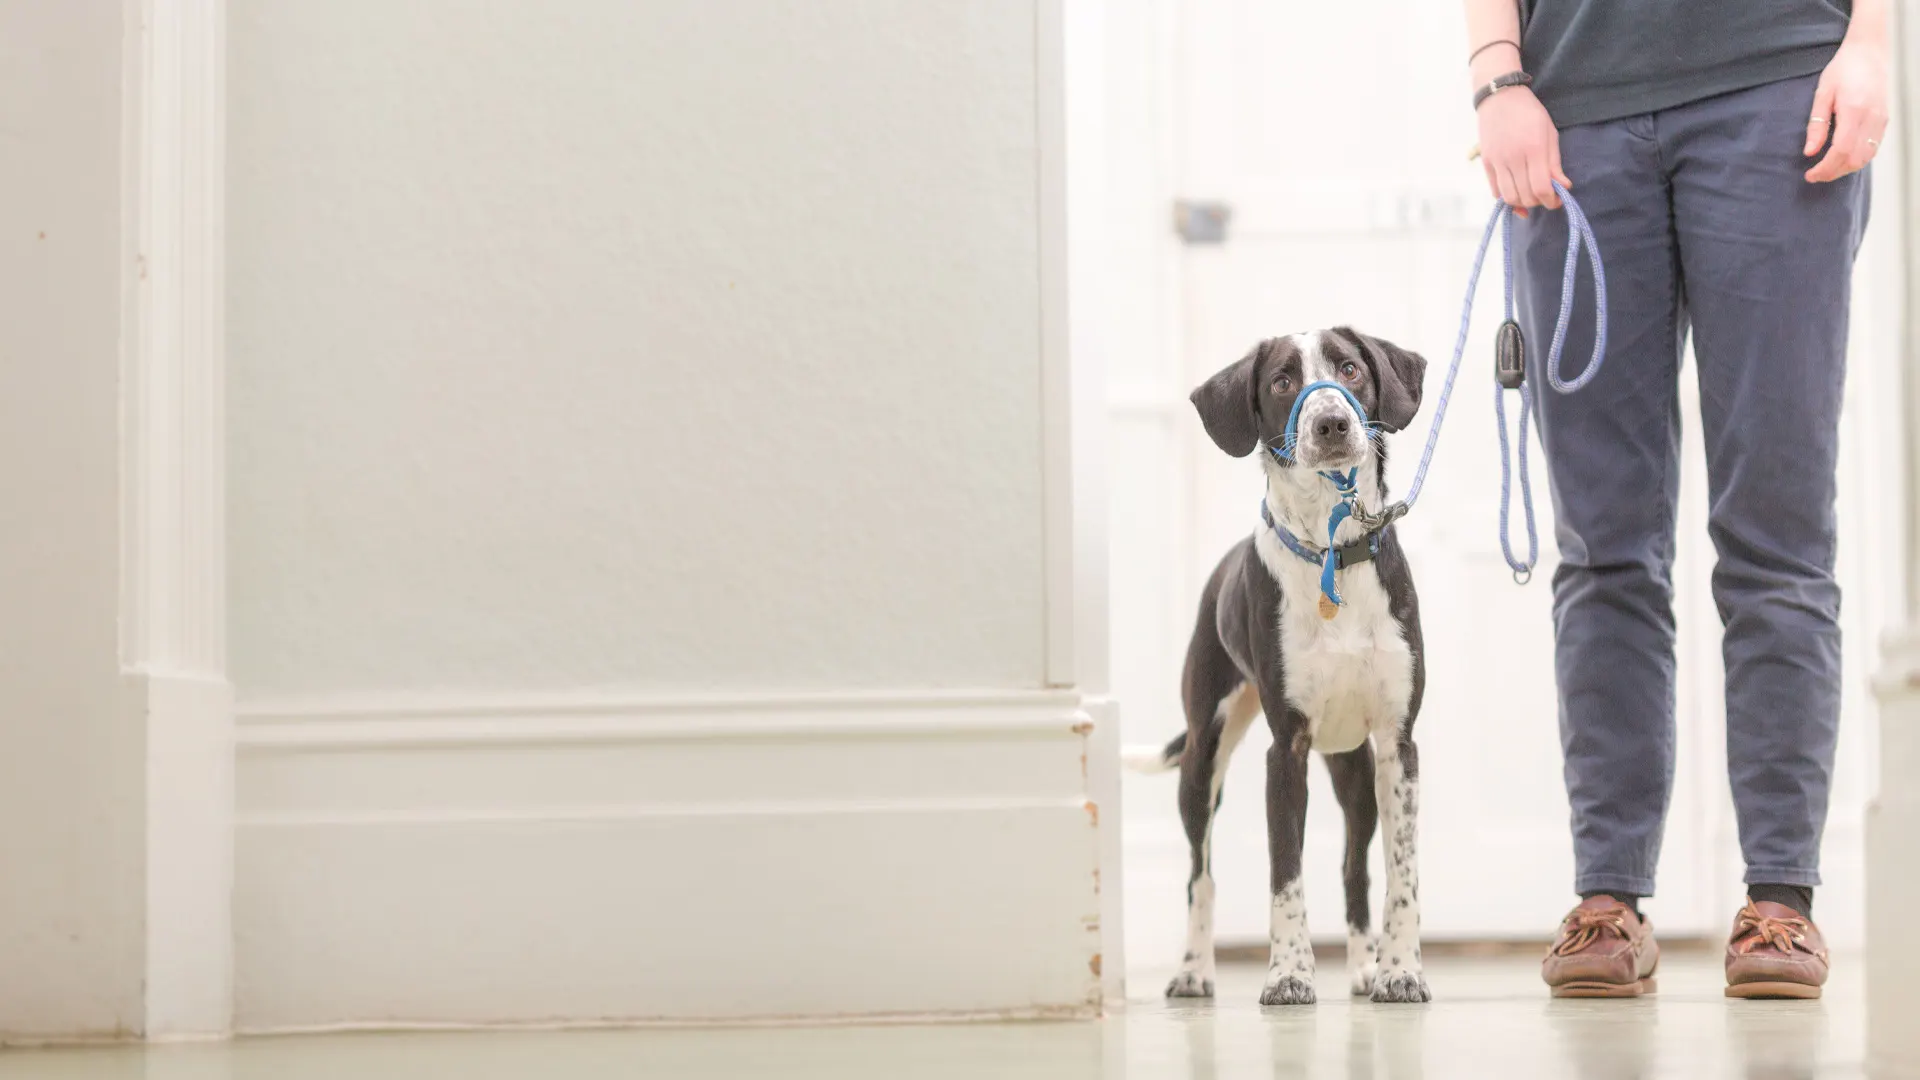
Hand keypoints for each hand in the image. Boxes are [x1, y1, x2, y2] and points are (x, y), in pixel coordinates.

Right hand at [1477, 86, 1567, 216]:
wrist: (1500, 98)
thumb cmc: (1529, 113)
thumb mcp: (1550, 133)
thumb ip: (1555, 162)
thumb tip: (1564, 186)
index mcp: (1534, 149)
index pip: (1542, 188)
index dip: (1551, 201)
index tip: (1557, 200)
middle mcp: (1514, 158)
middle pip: (1526, 196)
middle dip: (1539, 202)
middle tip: (1545, 196)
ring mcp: (1497, 161)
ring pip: (1509, 197)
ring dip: (1522, 202)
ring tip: (1529, 195)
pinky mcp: (1486, 163)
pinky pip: (1495, 190)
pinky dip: (1506, 197)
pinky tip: (1515, 191)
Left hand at [1805, 35, 1888, 182]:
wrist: (1869, 52)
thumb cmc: (1843, 69)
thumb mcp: (1823, 93)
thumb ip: (1817, 124)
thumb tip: (1810, 152)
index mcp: (1854, 110)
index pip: (1841, 151)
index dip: (1825, 168)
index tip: (1809, 175)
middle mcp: (1872, 117)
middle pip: (1855, 159)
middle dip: (1833, 173)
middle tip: (1815, 176)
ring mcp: (1881, 119)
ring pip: (1866, 157)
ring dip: (1845, 169)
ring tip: (1826, 169)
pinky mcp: (1884, 120)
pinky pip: (1873, 148)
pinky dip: (1857, 159)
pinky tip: (1841, 158)